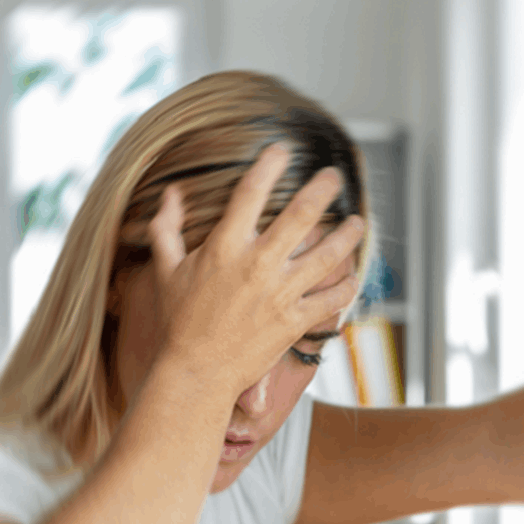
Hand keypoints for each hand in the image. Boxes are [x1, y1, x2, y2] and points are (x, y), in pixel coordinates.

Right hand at [146, 143, 363, 395]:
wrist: (195, 373)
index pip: (250, 193)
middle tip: (335, 176)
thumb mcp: (166, 270)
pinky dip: (347, 288)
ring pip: (326, 255)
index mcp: (224, 247)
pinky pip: (331, 300)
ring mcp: (279, 294)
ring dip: (347, 235)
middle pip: (300, 215)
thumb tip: (171, 193)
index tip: (283, 150)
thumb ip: (166, 228)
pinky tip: (354, 277)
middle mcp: (257, 265)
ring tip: (357, 222)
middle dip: (322, 189)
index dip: (269, 165)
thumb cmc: (178, 321)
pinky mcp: (294, 322)